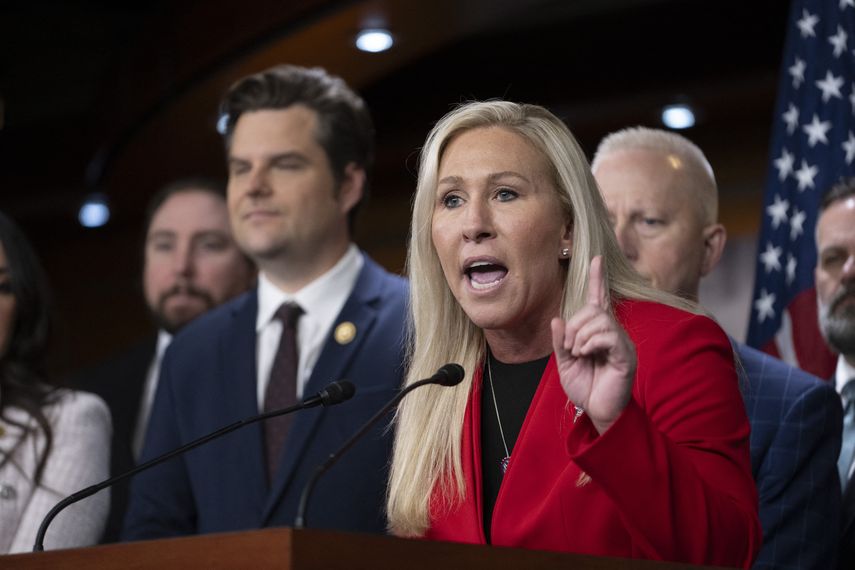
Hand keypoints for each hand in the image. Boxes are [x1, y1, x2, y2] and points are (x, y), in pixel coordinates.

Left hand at [550, 255, 635, 433]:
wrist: (598, 412)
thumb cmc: (586, 388)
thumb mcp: (565, 363)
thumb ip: (562, 342)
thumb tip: (558, 320)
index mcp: (597, 333)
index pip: (598, 299)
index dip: (597, 278)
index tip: (596, 258)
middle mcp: (612, 333)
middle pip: (592, 309)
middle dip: (574, 325)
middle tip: (570, 348)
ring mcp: (620, 342)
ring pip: (598, 319)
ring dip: (580, 335)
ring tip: (579, 353)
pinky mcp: (625, 354)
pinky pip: (607, 335)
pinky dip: (590, 342)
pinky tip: (587, 354)